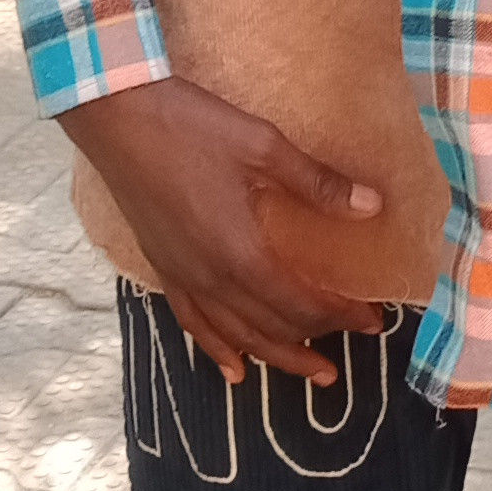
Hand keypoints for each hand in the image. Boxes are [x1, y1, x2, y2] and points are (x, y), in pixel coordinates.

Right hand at [62, 75, 388, 385]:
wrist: (118, 118)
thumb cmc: (192, 127)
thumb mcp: (264, 145)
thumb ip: (318, 183)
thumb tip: (374, 206)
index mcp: (241, 254)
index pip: (302, 304)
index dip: (341, 316)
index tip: (374, 317)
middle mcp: (212, 279)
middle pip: (273, 329)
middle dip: (318, 341)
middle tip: (356, 343)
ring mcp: (183, 278)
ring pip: (236, 337)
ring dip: (277, 357)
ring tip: (311, 372)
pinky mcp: (163, 268)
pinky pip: (193, 324)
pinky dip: (218, 350)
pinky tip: (234, 369)